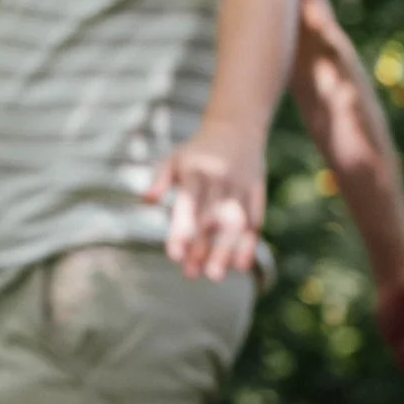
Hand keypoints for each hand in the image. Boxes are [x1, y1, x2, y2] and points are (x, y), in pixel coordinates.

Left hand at [145, 129, 265, 278]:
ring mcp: (241, 186)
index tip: (174, 256)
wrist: (236, 127)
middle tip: (192, 275)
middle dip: (203, 248)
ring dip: (227, 250)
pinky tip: (241, 265)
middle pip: (213, 218)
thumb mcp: (174, 158)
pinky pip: (255, 220)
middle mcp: (220, 179)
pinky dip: (249, 243)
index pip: (189, 204)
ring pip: (236, 222)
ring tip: (216, 276)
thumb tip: (145, 200)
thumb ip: (159, 178)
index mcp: (196, 171)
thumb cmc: (196, 152)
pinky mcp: (258, 192)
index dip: (182, 230)